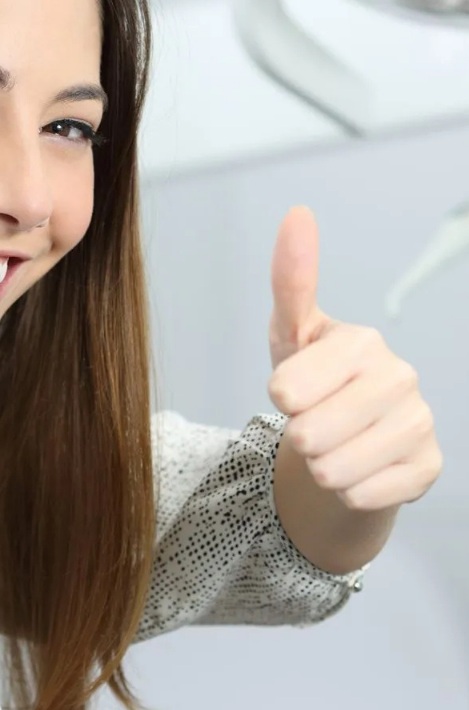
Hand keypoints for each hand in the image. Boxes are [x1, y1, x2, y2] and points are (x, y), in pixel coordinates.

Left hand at [267, 206, 442, 511]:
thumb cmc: (313, 381)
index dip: (281, 397)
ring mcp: (420, 423)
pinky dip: (346, 489)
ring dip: (320, 465)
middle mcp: (399, 377)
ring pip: (333, 469)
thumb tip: (298, 214)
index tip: (294, 389)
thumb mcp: (289, 334)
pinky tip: (358, 466)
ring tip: (332, 443)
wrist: (345, 438)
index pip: (287, 390)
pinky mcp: (429, 467)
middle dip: (299, 436)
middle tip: (313, 421)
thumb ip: (291, 281)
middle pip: (308, 434)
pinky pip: (360, 495)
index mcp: (361, 342)